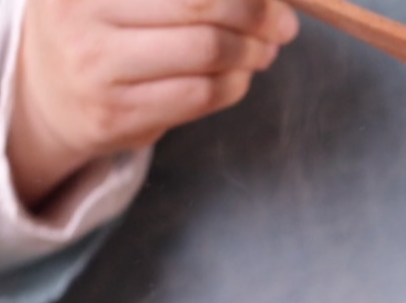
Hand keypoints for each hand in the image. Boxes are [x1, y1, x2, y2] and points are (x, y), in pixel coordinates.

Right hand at [8, 0, 299, 209]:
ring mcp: (97, 67)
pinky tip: (239, 76)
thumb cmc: (104, 32)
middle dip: (257, 15)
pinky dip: (236, 84)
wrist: (48, 99)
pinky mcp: (117, 114)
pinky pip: (202, 95)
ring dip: (251, 52)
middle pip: (200, 5)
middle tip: (282, 25)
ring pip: (207, 52)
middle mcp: (82, 13)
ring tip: (264, 50)